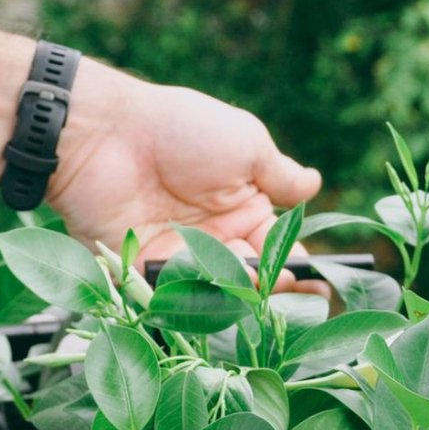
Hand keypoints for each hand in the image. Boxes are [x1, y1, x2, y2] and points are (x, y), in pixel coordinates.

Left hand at [47, 62, 323, 287]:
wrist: (107, 134)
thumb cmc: (180, 129)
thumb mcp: (244, 145)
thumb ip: (280, 175)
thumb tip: (316, 184)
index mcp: (243, 208)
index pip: (280, 250)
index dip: (300, 270)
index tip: (320, 288)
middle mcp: (216, 239)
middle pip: (253, 280)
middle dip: (273, 291)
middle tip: (287, 293)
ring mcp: (181, 258)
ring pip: (220, 293)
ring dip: (239, 295)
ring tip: (255, 290)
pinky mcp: (147, 273)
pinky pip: (178, 297)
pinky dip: (198, 300)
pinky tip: (215, 295)